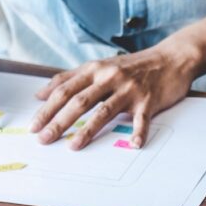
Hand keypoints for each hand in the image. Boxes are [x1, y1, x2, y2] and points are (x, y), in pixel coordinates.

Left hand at [30, 43, 199, 149]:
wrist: (171, 59)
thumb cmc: (133, 66)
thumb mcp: (100, 66)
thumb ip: (70, 78)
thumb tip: (40, 94)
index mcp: (95, 69)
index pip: (64, 90)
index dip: (47, 108)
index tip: (34, 125)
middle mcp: (110, 77)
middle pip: (79, 101)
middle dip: (59, 121)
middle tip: (44, 139)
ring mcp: (129, 89)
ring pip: (104, 111)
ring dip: (87, 130)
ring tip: (73, 146)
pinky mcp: (149, 100)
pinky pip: (142, 119)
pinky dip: (138, 132)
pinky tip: (133, 145)